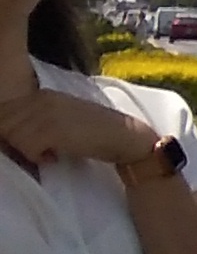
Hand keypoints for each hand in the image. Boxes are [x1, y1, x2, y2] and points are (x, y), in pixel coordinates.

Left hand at [0, 89, 173, 175]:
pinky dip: (36, 156)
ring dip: (27, 150)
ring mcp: (47, 112)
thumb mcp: (66, 121)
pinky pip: (26, 146)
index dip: (10, 131)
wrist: (128, 140)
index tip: (25, 145)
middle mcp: (42, 99)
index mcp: (43, 95)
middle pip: (5, 123)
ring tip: (49, 154)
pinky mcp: (54, 128)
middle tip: (39, 151)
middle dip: (15, 141)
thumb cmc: (99, 136)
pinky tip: (54, 157)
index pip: (6, 112)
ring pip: (13, 135)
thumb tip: (13, 137)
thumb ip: (40, 123)